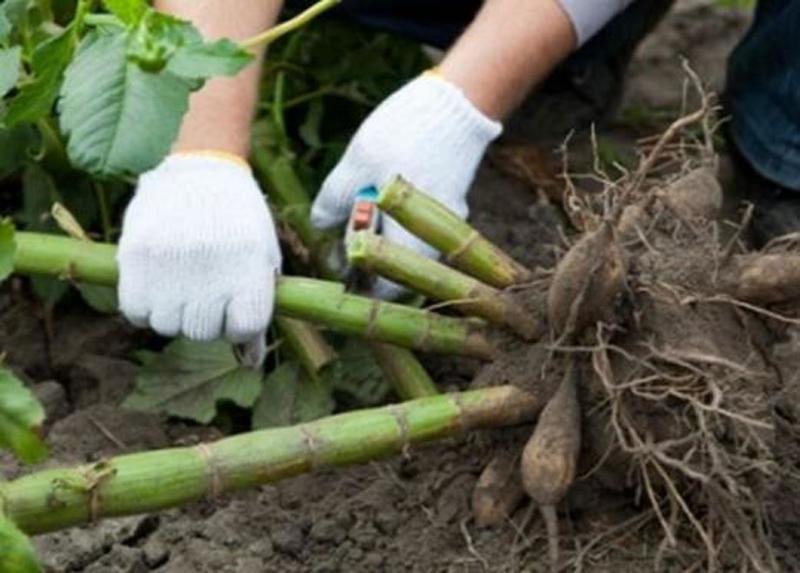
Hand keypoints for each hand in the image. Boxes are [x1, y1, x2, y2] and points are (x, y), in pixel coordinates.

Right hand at [117, 153, 280, 362]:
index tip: (235, 312)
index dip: (239, 326)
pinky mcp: (136, 256)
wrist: (200, 170)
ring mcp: (171, 264)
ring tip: (181, 285)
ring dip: (175, 314)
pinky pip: (135, 310)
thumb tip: (251, 362)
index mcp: (250, 268)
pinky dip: (146, 307)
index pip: (245, 329)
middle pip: (203, 332)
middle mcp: (210, 269)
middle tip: (206, 293)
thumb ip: (258, 308)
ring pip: (167, 326)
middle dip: (207, 320)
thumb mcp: (262, 258)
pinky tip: (158, 285)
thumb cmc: (239, 220)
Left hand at [310, 73, 501, 298]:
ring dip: (379, 226)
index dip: (360, 281)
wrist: (456, 99)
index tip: (340, 259)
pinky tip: (380, 184)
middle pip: (397, 266)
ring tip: (362, 196)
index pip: (389, 290)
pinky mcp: (449, 198)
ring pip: (406, 240)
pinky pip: (417, 220)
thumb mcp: (356, 165)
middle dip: (366, 248)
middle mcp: (437, 239)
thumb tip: (320, 225)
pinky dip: (395, 211)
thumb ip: (334, 199)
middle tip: (347, 219)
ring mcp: (446, 219)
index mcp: (414, 241)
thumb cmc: (405, 134)